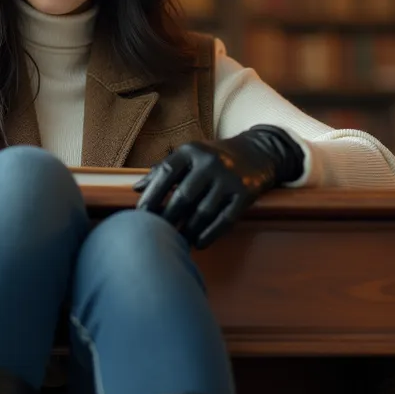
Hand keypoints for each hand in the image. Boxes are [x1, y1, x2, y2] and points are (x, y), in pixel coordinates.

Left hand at [134, 125, 303, 248]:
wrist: (258, 152)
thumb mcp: (189, 156)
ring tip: (177, 242)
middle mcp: (210, 162)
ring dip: (187, 231)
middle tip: (157, 235)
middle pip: (183, 197)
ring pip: (203, 212)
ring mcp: (229, 178)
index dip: (151, 196)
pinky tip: (198, 243)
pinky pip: (224, 219)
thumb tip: (136, 189)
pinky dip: (209, 234)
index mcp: (191, 151)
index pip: (165, 173)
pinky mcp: (245, 193)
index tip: (140, 216)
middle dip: (168, 218)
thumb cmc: (213, 157)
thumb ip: (163, 170)